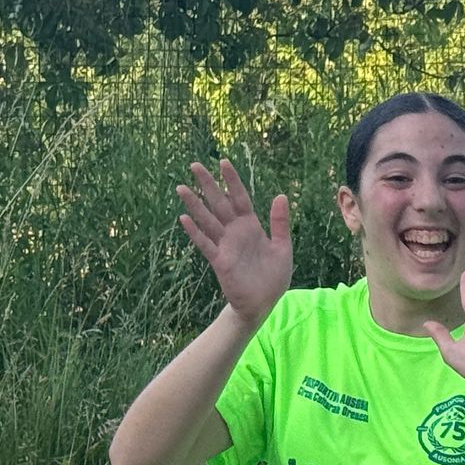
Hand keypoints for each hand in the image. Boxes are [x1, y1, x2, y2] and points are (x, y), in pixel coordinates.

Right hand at [176, 158, 291, 325]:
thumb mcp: (283, 247)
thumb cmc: (274, 276)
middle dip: (208, 185)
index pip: (240, 198)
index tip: (223, 162)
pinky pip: (205, 244)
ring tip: (181, 187)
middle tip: (195, 164)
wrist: (263, 302)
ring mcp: (225, 245)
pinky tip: (184, 219)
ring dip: (194, 204)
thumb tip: (280, 195)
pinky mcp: (219, 261)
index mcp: (252, 226)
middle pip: (219, 203)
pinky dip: (195, 232)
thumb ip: (280, 223)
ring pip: (208, 220)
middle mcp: (235, 232)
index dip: (232, 181)